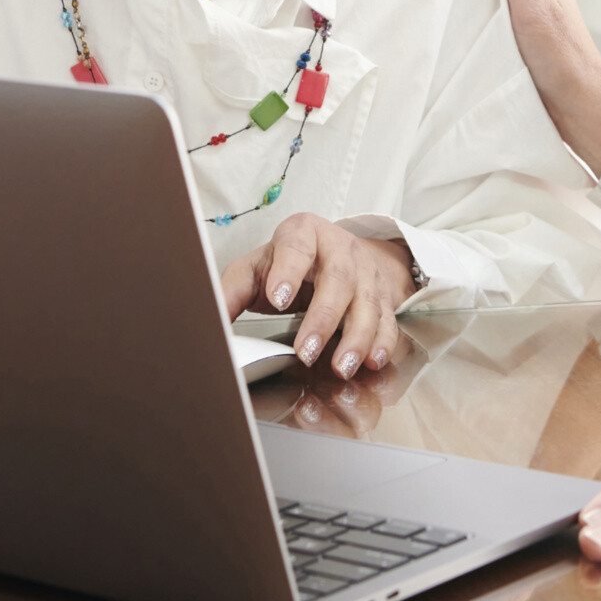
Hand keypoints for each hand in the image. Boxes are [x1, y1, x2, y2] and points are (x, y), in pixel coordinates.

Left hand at [220, 213, 413, 379]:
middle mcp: (339, 248)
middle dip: (323, 318)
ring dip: (356, 338)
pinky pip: (388, 320)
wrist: (338, 251)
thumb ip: (233, 288)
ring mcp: (366, 271)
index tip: (276, 298)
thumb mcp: (258, 266)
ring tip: (341, 367)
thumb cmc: (291, 262)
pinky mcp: (383, 295)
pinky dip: (383, 342)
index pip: (296, 247)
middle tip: (305, 351)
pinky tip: (372, 361)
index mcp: (303, 233)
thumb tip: (212, 316)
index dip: (287, 271)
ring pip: (368, 302)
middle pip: (338, 280)